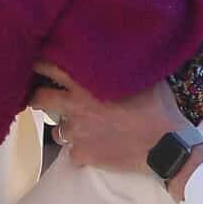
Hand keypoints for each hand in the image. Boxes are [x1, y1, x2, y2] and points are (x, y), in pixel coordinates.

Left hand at [27, 65, 183, 173]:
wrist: (165, 147)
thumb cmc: (158, 108)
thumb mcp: (143, 77)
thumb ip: (124, 66)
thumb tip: (124, 47)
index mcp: (86, 84)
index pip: (50, 67)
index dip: (41, 63)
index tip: (39, 61)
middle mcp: (75, 108)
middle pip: (39, 100)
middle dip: (37, 97)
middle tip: (41, 95)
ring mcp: (77, 134)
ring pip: (56, 131)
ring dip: (64, 128)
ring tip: (79, 127)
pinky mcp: (83, 156)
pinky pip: (73, 153)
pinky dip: (81, 151)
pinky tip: (95, 148)